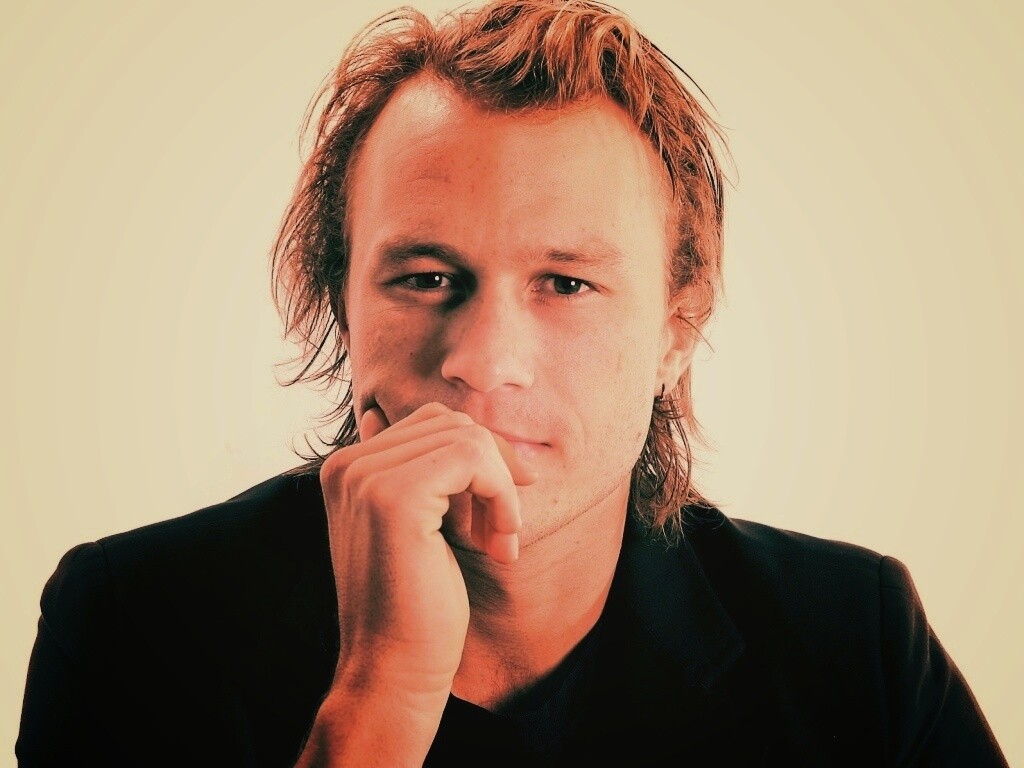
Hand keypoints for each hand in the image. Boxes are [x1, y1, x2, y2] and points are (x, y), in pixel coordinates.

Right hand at [319, 401, 536, 699]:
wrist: (392, 670)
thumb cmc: (414, 606)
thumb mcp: (418, 526)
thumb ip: (424, 475)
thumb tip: (462, 430)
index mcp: (346, 468)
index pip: (431, 424)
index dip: (479, 462)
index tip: (496, 514)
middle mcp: (347, 465)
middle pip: (452, 424)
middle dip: (493, 472)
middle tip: (500, 532)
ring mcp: (366, 477)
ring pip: (468, 438)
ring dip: (501, 490)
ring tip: (498, 541)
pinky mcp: (395, 496)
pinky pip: (474, 457)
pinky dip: (500, 495)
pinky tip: (498, 543)